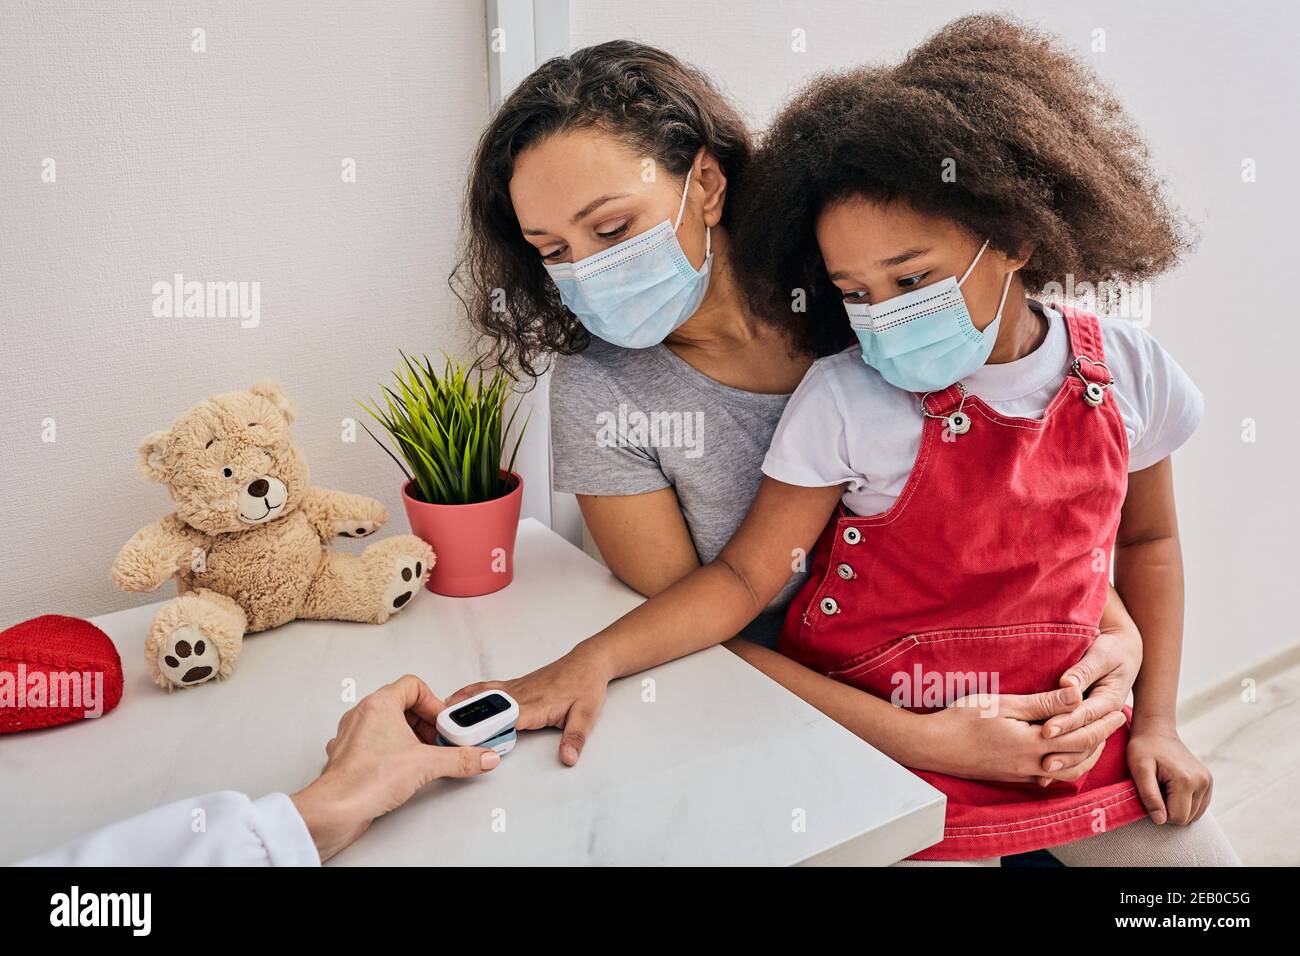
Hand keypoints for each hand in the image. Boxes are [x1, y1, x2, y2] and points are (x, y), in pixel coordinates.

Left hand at [291, 675, 499, 861]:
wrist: (337, 809)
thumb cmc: (367, 779)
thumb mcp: (427, 764)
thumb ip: (461, 759)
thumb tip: (481, 757)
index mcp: (379, 704)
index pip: (413, 686)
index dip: (433, 703)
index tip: (443, 723)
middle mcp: (362, 714)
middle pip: (401, 705)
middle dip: (424, 723)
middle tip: (438, 740)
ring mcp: (351, 735)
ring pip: (385, 724)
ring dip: (407, 737)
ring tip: (422, 755)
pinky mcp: (348, 756)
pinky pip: (372, 744)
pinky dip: (389, 752)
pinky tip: (400, 769)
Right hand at [448, 644, 613, 766]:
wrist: (588, 662)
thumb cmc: (586, 686)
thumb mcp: (587, 715)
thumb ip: (575, 738)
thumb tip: (568, 757)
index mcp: (536, 705)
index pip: (507, 721)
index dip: (488, 731)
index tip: (470, 741)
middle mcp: (522, 695)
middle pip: (488, 710)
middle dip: (466, 721)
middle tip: (441, 731)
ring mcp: (516, 688)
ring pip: (484, 697)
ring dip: (462, 706)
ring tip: (437, 716)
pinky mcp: (515, 685)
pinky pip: (487, 688)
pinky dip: (469, 693)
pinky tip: (455, 698)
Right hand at [920, 688, 1126, 784]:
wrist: (933, 746)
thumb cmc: (962, 720)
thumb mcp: (1003, 704)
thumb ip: (1042, 703)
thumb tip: (1075, 695)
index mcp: (1032, 744)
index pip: (1079, 736)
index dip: (1102, 724)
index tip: (1118, 711)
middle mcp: (1031, 764)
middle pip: (1079, 757)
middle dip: (1102, 739)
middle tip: (1116, 722)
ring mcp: (1021, 774)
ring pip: (1067, 772)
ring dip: (1087, 756)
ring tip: (1096, 739)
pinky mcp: (1011, 777)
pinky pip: (1048, 777)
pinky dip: (1065, 766)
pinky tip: (1064, 756)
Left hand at [1039, 623, 1143, 773]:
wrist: (1124, 654)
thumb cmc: (1110, 650)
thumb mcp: (1100, 655)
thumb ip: (1083, 670)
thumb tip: (1067, 684)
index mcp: (1110, 701)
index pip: (1085, 715)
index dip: (1065, 723)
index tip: (1045, 730)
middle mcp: (1105, 718)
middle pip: (1083, 738)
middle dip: (1062, 749)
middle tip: (1041, 761)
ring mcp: (1097, 725)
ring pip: (1082, 749)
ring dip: (1063, 761)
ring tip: (1042, 772)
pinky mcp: (1087, 726)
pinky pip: (1077, 747)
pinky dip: (1063, 759)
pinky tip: (1044, 774)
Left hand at [1127, 719, 1212, 824]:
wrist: (1156, 731)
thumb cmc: (1143, 749)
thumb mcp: (1139, 769)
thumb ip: (1149, 795)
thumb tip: (1160, 820)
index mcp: (1186, 780)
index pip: (1176, 818)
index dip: (1159, 813)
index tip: (1150, 794)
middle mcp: (1203, 782)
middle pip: (1186, 818)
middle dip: (1168, 810)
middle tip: (1156, 789)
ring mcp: (1208, 781)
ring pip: (1194, 815)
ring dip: (1177, 806)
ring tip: (1164, 786)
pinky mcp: (1208, 781)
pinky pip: (1199, 807)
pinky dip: (1185, 803)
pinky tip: (1173, 788)